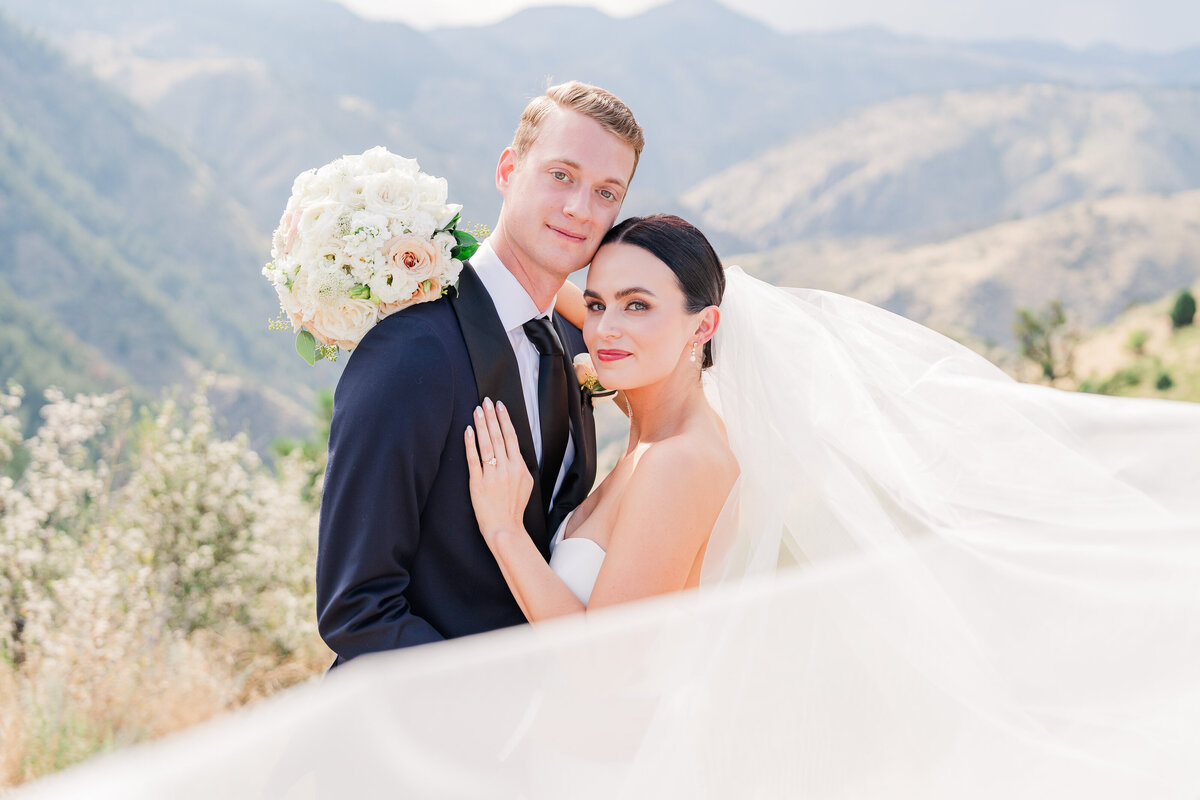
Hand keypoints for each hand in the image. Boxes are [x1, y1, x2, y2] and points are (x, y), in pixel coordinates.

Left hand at [464, 398, 532, 542]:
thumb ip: (520, 466)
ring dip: (482, 425)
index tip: (500, 406)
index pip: (512, 437)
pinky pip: (473, 459)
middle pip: (499, 436)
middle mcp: (507, 469)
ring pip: (487, 444)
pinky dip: (471, 444)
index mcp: (520, 468)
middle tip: (486, 401)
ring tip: (477, 410)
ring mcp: (492, 476)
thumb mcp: (526, 484)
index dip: (505, 420)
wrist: (505, 528)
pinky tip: (468, 431)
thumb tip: (513, 450)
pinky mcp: (478, 483)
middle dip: (492, 416)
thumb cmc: (514, 508)